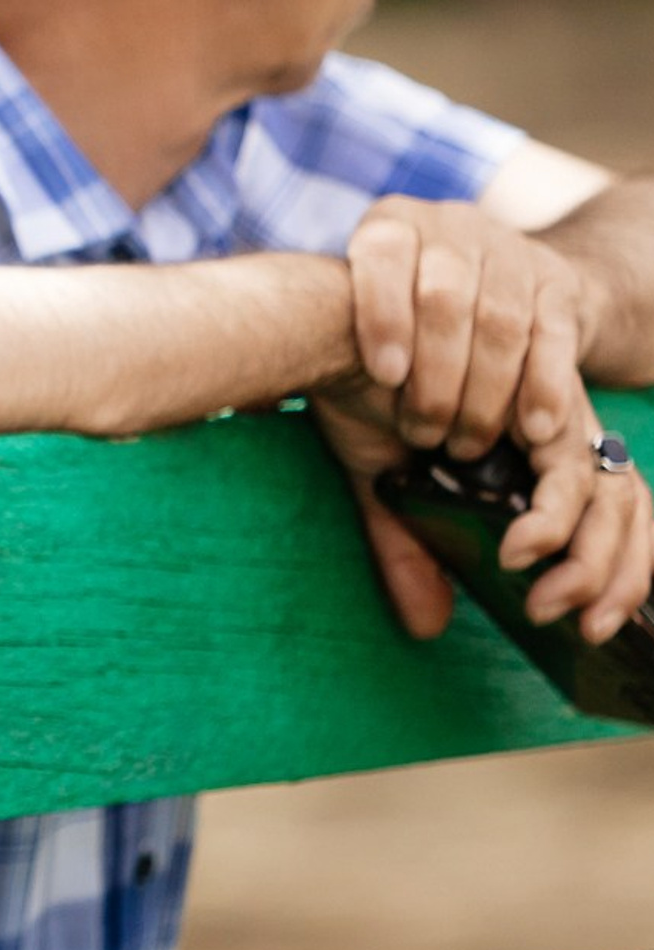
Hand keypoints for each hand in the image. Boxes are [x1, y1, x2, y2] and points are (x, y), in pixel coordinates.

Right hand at [312, 372, 652, 643]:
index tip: (591, 624)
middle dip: (608, 569)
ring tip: (526, 575)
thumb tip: (429, 626)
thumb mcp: (386, 484)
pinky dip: (549, 510)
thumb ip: (411, 548)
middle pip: (624, 498)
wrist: (325, 323)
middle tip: (562, 617)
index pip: (616, 507)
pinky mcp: (530, 370)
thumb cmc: (357, 390)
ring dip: (568, 540)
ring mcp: (548, 392)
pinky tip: (517, 543)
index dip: (623, 569)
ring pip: (598, 479)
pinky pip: (565, 446)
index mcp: (538, 438)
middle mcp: (556, 413)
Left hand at [347, 197, 591, 457]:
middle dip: (434, 377)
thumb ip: (332, 347)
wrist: (499, 281)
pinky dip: (544, 386)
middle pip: (444, 298)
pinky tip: (531, 428)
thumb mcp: (366, 315)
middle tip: (423, 435)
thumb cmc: (405, 319)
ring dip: (484, 393)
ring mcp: (509, 247)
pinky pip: (554, 337)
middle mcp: (449, 224)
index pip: (382, 258)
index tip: (384, 376)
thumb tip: (274, 416)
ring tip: (465, 444)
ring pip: (501, 321)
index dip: (382, 315)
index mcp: (390, 223)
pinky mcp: (558, 280)